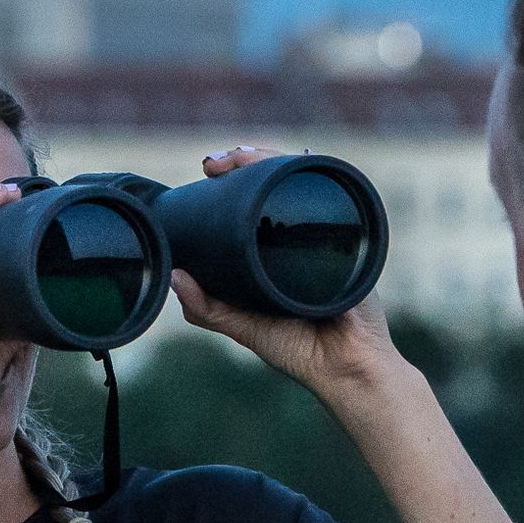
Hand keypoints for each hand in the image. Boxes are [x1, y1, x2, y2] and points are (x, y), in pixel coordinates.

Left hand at [169, 146, 404, 404]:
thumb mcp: (243, 326)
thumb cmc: (298, 350)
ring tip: (241, 156)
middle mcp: (296, 237)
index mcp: (269, 252)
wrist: (348, 366)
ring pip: (298, 182)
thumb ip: (208, 309)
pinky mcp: (349, 236)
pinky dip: (314, 171)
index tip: (207, 170)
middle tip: (215, 162)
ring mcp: (323, 233)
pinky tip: (296, 157)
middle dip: (245, 160)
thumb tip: (174, 276)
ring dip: (271, 159)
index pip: (248, 202)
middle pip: (272, 183)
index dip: (228, 181)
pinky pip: (332, 195)